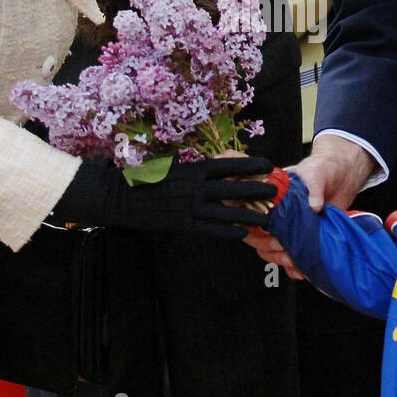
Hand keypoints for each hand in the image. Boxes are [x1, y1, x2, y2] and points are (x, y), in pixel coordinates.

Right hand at [49, 156, 276, 240]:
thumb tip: (214, 169)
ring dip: (249, 214)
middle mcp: (195, 187)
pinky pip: (211, 229)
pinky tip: (243, 233)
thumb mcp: (172, 168)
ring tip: (269, 217)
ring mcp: (189, 207)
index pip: (228, 165)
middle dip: (257, 189)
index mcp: (192, 169)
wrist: (119, 197)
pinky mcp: (182, 224)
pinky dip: (228, 231)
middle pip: (233, 188)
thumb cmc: (145, 179)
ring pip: (227, 211)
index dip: (250, 164)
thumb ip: (194, 171)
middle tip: (277, 190)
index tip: (269, 163)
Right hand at [243, 138, 375, 276]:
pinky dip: (294, 268)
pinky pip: (291, 260)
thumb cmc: (323, 168)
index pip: (249, 216)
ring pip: (271, 252)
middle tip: (284, 245)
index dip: (254, 227)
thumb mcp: (316, 172)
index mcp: (271, 198)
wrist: (343, 175)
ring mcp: (289, 229)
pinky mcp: (304, 240)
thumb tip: (314, 206)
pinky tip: (302, 270)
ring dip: (280, 259)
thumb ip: (314, 187)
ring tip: (294, 260)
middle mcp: (277, 215)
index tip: (268, 231)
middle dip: (269, 247)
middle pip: (257, 238)